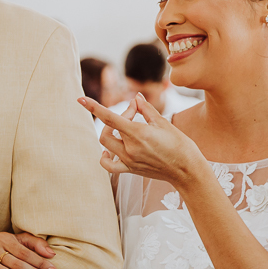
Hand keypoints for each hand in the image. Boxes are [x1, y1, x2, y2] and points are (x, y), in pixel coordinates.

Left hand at [79, 94, 208, 187]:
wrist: (186, 170)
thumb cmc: (180, 145)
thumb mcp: (163, 123)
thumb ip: (145, 109)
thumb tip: (135, 98)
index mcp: (137, 133)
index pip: (109, 118)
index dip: (93, 107)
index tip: (80, 99)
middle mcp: (129, 148)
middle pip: (106, 130)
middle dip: (116, 117)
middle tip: (134, 113)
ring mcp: (129, 161)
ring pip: (106, 145)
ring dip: (111, 133)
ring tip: (125, 128)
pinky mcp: (131, 170)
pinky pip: (110, 166)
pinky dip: (105, 157)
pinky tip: (109, 151)